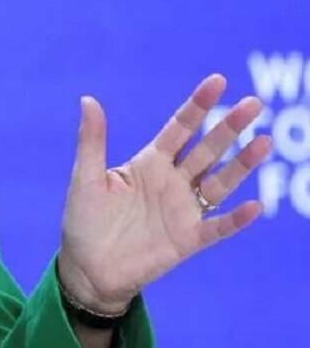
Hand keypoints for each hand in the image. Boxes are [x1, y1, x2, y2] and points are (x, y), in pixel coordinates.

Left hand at [57, 74, 270, 313]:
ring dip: (242, 165)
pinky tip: (255, 206)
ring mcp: (183, 210)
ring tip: (264, 141)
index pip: (179, 128)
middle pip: (207, 150)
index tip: (218, 81)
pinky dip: (236, 219)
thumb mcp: (84, 177)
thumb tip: (87, 99)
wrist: (87, 268)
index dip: (198, 105)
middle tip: (254, 103)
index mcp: (148, 163)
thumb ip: (91, 140)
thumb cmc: (84, 220)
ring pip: (219, 183)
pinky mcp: (188, 239)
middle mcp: (171, 182)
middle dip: (229, 127)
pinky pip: (218, 227)